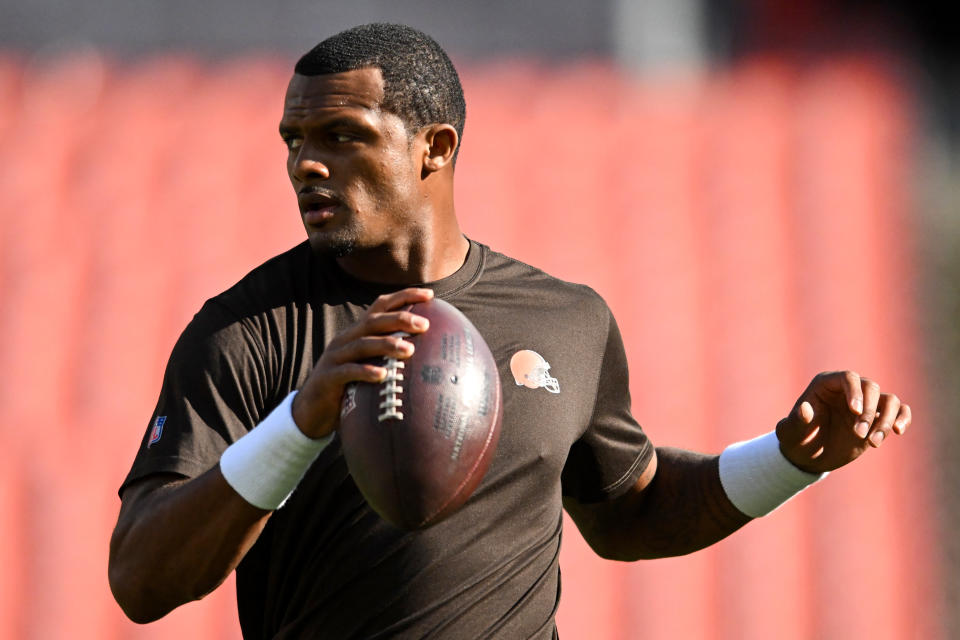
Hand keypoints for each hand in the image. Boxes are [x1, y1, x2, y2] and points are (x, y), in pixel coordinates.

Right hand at [291, 287, 433, 438]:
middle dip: (399, 319)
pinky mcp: (328, 377)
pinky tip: (382, 376)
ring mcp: (335, 357)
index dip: (403, 297)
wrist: (312, 411)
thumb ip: (388, 357)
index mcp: (357, 333)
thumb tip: (428, 356)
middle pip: (373, 321)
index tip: (429, 296)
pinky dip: (365, 372)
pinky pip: (348, 372)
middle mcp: (345, 339)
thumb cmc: (348, 388)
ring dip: (387, 345)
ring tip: (409, 350)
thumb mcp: (368, 366)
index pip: (380, 307)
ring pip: (362, 344)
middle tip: (425, 324)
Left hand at [775, 371, 910, 473]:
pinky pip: (899, 410)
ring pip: (889, 399)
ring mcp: (865, 403)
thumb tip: (805, 409)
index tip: (856, 412)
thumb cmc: (796, 438)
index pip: (848, 377)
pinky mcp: (878, 418)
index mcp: (826, 384)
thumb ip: (797, 420)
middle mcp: (848, 389)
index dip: (855, 391)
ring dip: (886, 420)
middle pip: (871, 387)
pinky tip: (898, 431)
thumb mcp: (791, 432)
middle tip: (858, 435)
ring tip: (873, 443)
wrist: (809, 455)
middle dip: (869, 411)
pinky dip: (903, 418)